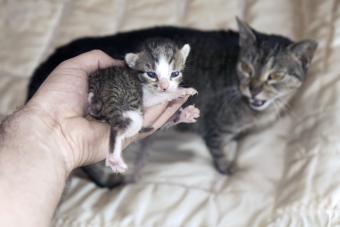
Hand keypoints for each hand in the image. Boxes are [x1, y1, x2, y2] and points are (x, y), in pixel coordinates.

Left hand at [26, 50, 188, 172]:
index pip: (129, 85)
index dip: (145, 79)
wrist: (52, 127)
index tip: (158, 73)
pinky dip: (163, 116)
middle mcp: (114, 109)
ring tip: (184, 93)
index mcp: (103, 94)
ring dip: (168, 103)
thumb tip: (122, 63)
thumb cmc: (58, 96)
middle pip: (143, 100)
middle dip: (161, 93)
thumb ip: (98, 60)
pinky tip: (176, 105)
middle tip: (178, 84)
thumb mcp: (75, 67)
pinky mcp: (126, 136)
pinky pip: (148, 126)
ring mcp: (121, 123)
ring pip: (150, 113)